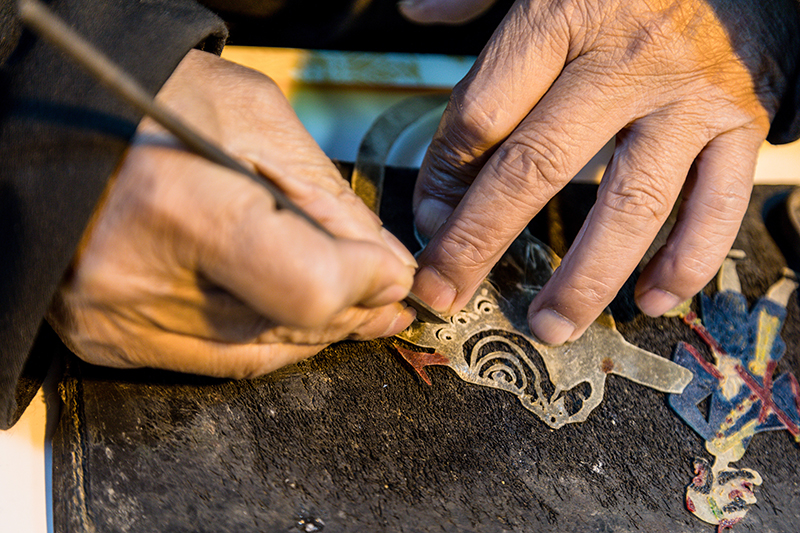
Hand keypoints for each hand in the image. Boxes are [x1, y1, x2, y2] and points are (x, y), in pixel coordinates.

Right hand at [47, 50, 416, 378]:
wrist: (54, 122)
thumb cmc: (149, 99)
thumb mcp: (253, 118)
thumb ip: (327, 196)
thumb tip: (384, 265)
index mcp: (179, 205)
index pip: (308, 286)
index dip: (364, 284)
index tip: (391, 271)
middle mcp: (138, 277)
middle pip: (290, 326)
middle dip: (355, 308)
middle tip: (386, 294)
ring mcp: (118, 318)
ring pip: (260, 353)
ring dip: (319, 331)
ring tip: (356, 305)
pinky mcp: (109, 339)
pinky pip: (216, 361)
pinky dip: (269, 340)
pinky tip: (297, 317)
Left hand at [406, 0, 779, 343]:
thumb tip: (413, 11)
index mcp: (561, 14)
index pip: (481, 115)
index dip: (443, 176)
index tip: (428, 219)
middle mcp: (623, 62)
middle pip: (535, 168)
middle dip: (481, 242)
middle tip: (445, 293)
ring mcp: (686, 98)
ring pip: (628, 205)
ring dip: (584, 278)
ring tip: (547, 325)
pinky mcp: (741, 123)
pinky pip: (718, 206)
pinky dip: (687, 262)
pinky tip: (651, 299)